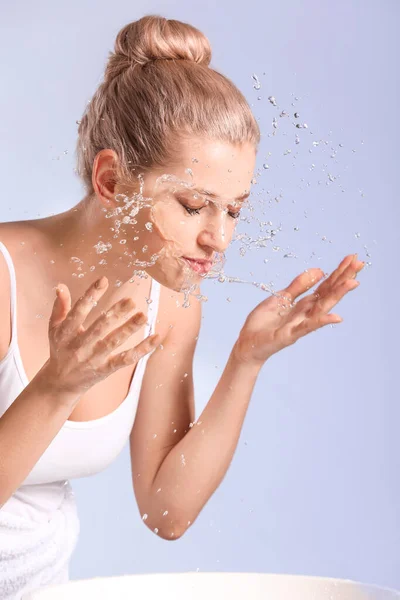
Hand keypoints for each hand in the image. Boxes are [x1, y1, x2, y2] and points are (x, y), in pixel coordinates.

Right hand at [42, 276, 159, 396]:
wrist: (60, 383)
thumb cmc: (60, 349)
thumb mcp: (54, 328)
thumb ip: (60, 306)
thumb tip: (61, 286)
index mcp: (65, 332)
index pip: (79, 311)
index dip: (91, 295)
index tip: (103, 280)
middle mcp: (80, 346)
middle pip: (100, 327)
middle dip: (116, 313)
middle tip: (131, 300)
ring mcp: (93, 358)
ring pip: (114, 342)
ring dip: (129, 328)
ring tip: (143, 316)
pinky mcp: (105, 369)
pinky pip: (126, 359)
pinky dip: (142, 349)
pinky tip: (156, 338)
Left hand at [233, 254, 364, 365]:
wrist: (247, 343)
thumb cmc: (264, 323)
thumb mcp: (280, 298)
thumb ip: (298, 286)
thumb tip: (319, 270)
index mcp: (303, 304)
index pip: (325, 285)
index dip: (338, 272)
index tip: (353, 258)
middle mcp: (306, 314)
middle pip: (328, 293)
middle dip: (343, 278)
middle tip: (359, 263)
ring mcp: (299, 325)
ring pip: (322, 308)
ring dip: (337, 295)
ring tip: (353, 282)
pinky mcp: (289, 336)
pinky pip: (306, 328)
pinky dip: (321, 322)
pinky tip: (336, 317)